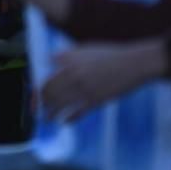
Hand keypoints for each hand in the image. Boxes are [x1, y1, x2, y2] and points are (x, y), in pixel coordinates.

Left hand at [40, 40, 167, 120]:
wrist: (133, 63)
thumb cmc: (110, 54)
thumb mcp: (85, 48)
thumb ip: (67, 55)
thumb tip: (51, 60)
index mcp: (70, 62)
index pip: (47, 77)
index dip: (39, 88)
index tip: (37, 94)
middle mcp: (74, 75)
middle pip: (51, 92)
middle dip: (42, 102)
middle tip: (40, 107)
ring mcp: (84, 89)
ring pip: (61, 104)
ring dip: (51, 113)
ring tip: (47, 118)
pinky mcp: (96, 100)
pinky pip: (78, 112)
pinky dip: (70, 118)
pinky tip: (65, 121)